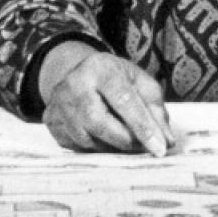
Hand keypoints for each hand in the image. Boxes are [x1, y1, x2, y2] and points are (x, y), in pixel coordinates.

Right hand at [39, 42, 179, 156]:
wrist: (80, 73)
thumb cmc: (115, 79)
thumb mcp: (139, 82)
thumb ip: (155, 109)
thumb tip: (167, 141)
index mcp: (101, 68)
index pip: (124, 100)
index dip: (144, 127)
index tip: (160, 148)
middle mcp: (74, 84)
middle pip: (101, 124)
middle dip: (127, 140)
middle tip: (143, 146)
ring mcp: (58, 104)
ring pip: (88, 140)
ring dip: (111, 146)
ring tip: (124, 138)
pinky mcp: (50, 121)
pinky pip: (76, 146)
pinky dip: (95, 146)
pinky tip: (102, 135)